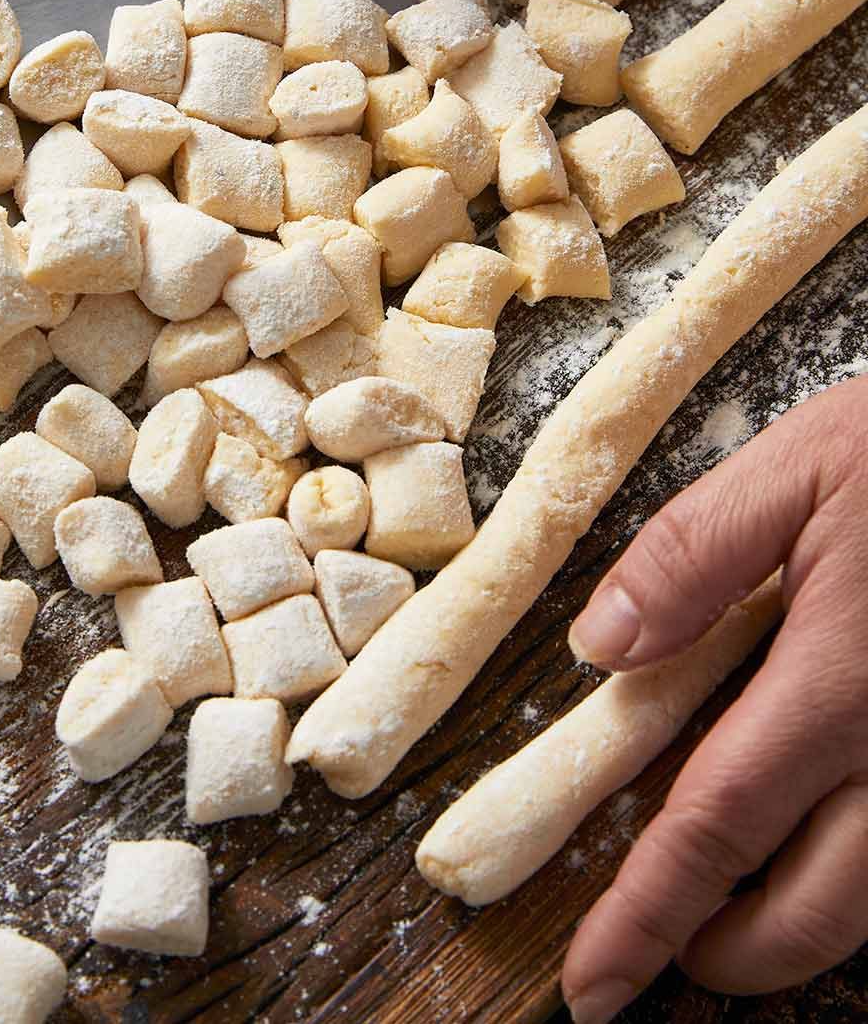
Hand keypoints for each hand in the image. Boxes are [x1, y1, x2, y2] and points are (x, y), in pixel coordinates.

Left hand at [561, 375, 867, 1023]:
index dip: (648, 913)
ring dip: (804, 935)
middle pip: (816, 909)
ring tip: (735, 920)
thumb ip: (694, 554)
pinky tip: (829, 842)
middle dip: (731, 952)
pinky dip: (866, 875)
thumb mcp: (801, 464)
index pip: (718, 822)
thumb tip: (601, 645)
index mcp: (841, 679)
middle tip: (670, 952)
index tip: (595, 983)